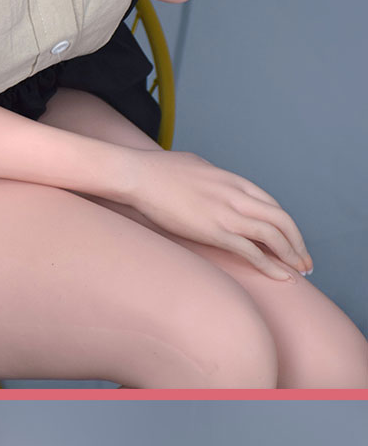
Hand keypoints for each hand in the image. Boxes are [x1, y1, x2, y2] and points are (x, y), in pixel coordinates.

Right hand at [114, 145, 308, 274]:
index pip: (273, 205)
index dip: (288, 226)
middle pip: (282, 220)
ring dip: (291, 256)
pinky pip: (252, 251)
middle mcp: (238, 196)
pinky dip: (270, 266)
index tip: (293, 241)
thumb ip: (216, 181)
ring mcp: (227, 214)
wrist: (140, 175)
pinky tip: (280, 276)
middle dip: (298, 244)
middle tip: (306, 262)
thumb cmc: (162, 171)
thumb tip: (217, 187)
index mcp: (235, 181)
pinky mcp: (215, 231)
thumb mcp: (199, 168)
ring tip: (299, 272)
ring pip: (274, 236)